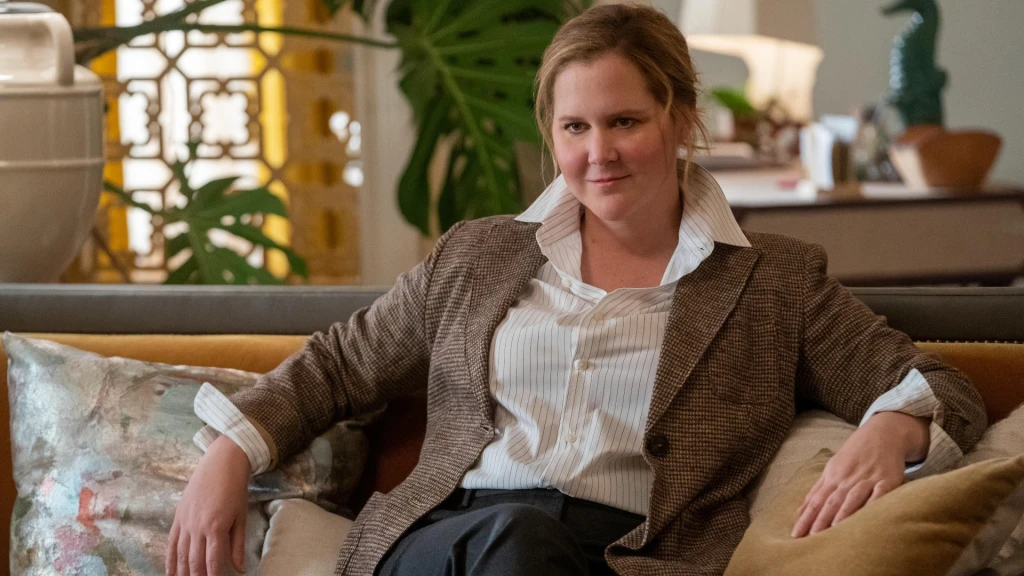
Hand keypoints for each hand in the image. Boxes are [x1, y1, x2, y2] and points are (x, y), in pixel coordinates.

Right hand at [167, 435, 251, 575]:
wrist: (221, 463)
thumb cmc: (235, 490)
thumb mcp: (241, 517)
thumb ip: (238, 545)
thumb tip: (240, 569)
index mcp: (216, 528)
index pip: (212, 561)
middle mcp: (197, 527)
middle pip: (194, 561)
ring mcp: (185, 522)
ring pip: (180, 554)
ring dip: (182, 572)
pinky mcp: (178, 517)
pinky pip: (171, 543)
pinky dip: (170, 559)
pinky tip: (170, 571)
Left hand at [791, 412, 927, 537]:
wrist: (882, 433)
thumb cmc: (854, 455)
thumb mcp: (832, 468)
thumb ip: (817, 490)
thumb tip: (799, 512)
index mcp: (832, 476)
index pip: (816, 501)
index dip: (806, 518)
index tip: (796, 535)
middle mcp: (847, 478)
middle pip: (831, 502)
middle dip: (820, 520)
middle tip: (811, 538)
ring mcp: (868, 478)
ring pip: (853, 498)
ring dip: (843, 513)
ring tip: (834, 530)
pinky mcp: (888, 479)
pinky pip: (880, 493)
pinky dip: (874, 504)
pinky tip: (869, 516)